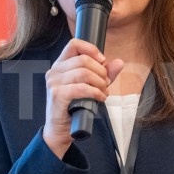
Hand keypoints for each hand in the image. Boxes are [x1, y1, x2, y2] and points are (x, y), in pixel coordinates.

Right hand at [43, 39, 123, 157]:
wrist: (61, 129)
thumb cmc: (74, 107)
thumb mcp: (92, 87)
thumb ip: (105, 74)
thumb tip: (119, 62)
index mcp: (61, 64)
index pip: (74, 44)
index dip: (91, 49)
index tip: (103, 61)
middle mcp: (55, 71)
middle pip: (83, 59)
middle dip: (101, 72)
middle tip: (106, 84)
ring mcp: (54, 82)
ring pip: (83, 72)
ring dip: (99, 83)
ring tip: (103, 92)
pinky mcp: (57, 95)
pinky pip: (81, 88)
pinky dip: (95, 92)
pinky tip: (99, 98)